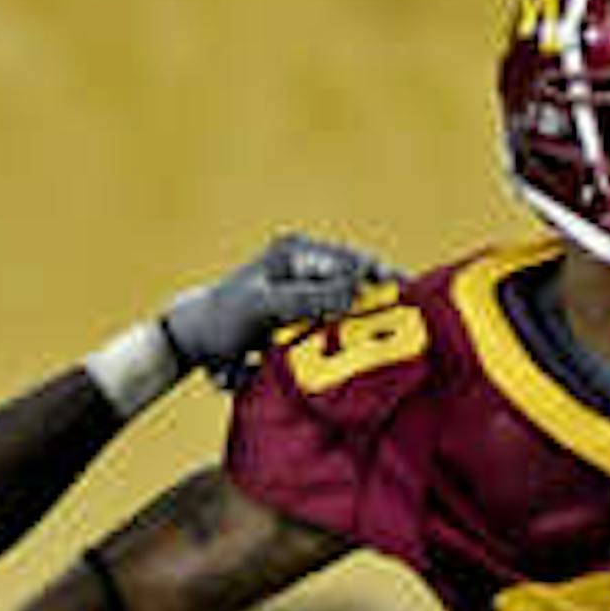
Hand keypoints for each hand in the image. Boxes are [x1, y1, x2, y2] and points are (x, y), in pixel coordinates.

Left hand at [163, 232, 393, 388]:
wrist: (194, 342)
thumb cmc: (223, 319)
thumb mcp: (265, 307)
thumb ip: (309, 299)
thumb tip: (357, 290)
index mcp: (299, 253)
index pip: (354, 263)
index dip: (385, 281)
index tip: (411, 302)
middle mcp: (307, 270)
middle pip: (359, 285)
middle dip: (381, 305)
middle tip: (415, 326)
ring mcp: (307, 296)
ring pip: (350, 311)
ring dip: (366, 328)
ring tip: (398, 344)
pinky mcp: (304, 322)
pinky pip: (335, 330)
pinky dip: (347, 343)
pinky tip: (367, 357)